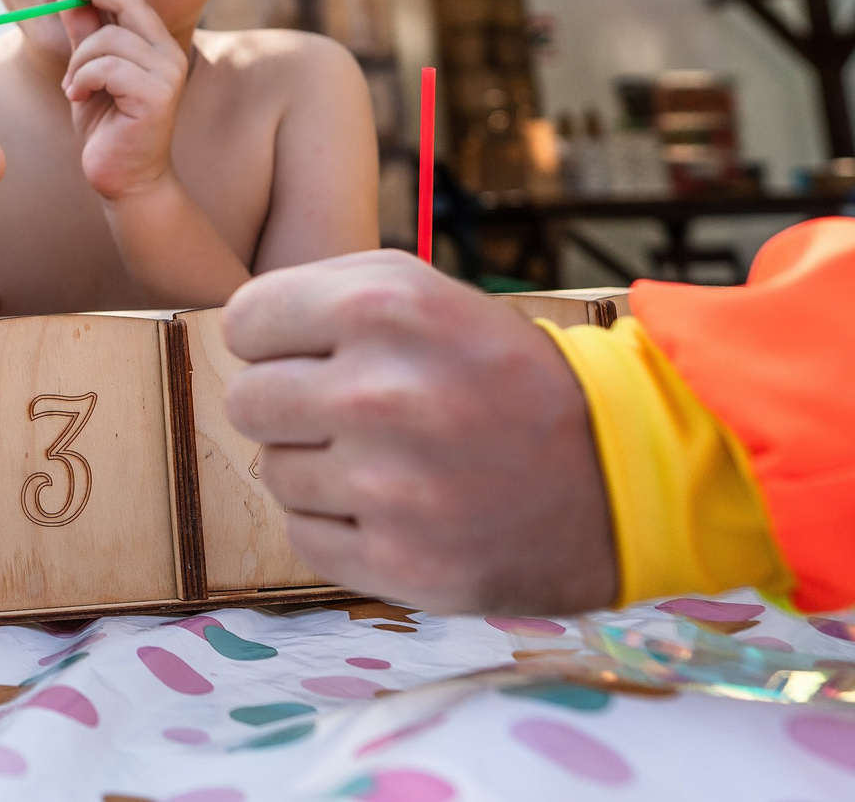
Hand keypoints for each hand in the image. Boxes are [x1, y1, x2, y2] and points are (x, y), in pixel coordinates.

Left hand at [48, 0, 185, 201]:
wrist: (125, 178)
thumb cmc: (106, 126)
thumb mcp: (88, 73)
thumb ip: (84, 36)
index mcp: (156, 46)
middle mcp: (170, 54)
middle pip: (127, 4)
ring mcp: (168, 74)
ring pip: (109, 40)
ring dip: (78, 62)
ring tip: (73, 87)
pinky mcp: (158, 96)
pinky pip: (108, 67)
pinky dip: (83, 79)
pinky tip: (78, 98)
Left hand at [220, 250, 616, 612]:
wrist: (617, 472)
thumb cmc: (500, 373)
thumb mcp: (427, 292)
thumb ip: (323, 292)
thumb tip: (236, 331)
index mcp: (384, 310)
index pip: (244, 323)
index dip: (276, 339)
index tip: (316, 352)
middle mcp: (380, 395)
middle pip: (245, 402)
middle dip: (289, 405)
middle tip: (352, 411)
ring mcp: (389, 487)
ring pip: (273, 472)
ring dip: (317, 467)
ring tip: (389, 459)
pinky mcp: (400, 562)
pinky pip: (303, 535)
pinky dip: (338, 524)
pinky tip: (395, 508)